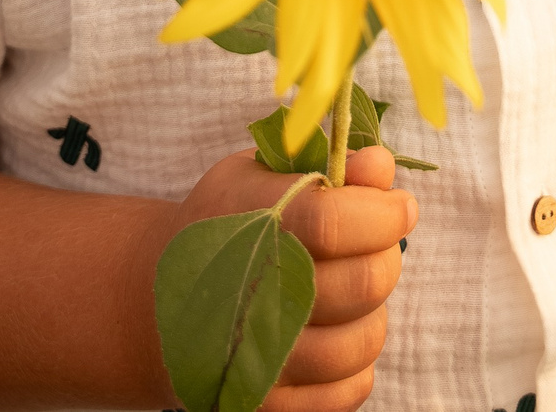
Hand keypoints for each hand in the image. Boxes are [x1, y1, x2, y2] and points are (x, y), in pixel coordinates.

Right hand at [144, 145, 417, 411]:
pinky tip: (334, 331)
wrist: (157, 306)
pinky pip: (349, 390)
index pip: (332, 221)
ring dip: (372, 311)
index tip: (398, 206)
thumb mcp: (259, 177)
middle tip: (375, 244)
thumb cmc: (223, 224)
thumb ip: (325, 167)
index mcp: (245, 226)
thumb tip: (378, 167)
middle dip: (385, 257)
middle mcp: (246, 299)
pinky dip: (356, 362)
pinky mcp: (268, 406)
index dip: (381, 213)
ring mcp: (256, 362)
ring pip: (362, 341)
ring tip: (349, 288)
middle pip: (361, 283)